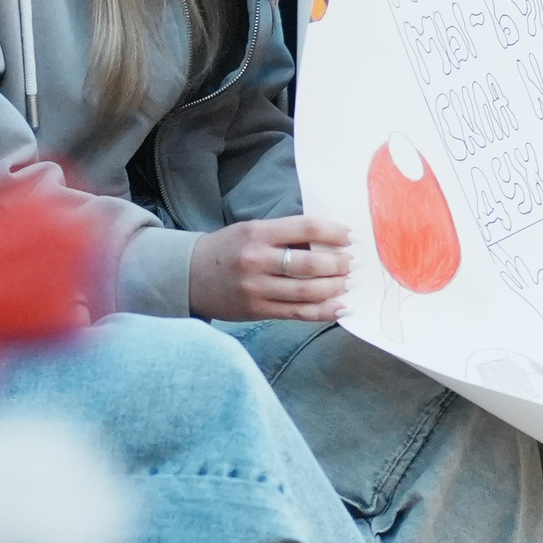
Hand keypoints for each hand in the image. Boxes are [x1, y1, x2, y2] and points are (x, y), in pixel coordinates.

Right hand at [189, 216, 353, 321]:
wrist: (189, 275)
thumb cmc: (228, 248)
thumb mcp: (252, 230)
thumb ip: (285, 235)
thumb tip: (329, 239)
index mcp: (258, 234)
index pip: (305, 229)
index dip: (334, 233)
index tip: (350, 236)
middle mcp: (257, 261)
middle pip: (310, 264)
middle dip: (339, 264)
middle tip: (354, 263)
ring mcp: (257, 289)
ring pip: (307, 292)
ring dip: (335, 287)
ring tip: (349, 282)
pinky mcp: (257, 311)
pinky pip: (297, 313)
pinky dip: (323, 311)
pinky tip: (341, 307)